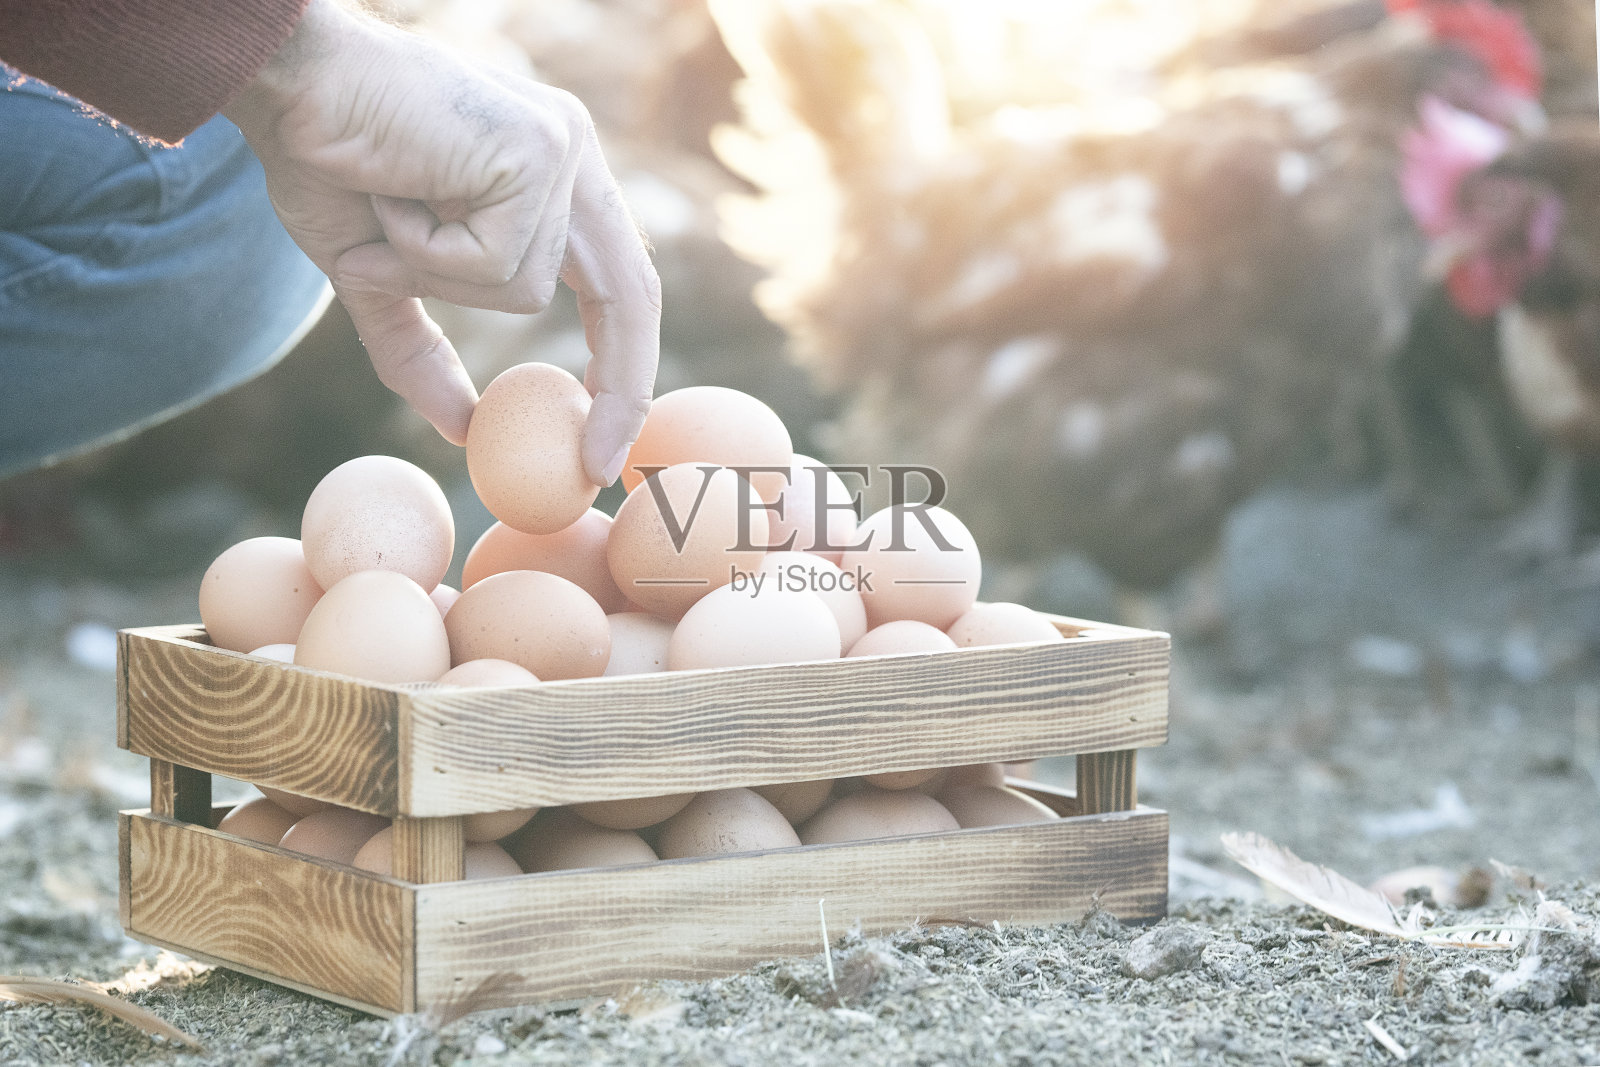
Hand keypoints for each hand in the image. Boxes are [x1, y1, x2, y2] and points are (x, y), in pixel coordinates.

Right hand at [224, 0, 658, 484]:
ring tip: (388, 213)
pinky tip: (397, 192)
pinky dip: (428, 249)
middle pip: (630, 297)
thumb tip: (461, 428)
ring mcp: (562, 151)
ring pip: (524, 290)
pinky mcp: (540, 150)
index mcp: (555, 181)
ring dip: (436, 274)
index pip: (618, 290)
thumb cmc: (327, 160)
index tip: (603, 448)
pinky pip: (494, 261)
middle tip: (597, 465)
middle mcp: (573, 159)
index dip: (622, 373)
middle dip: (621, 389)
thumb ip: (423, 349)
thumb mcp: (378, 278)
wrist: (286, 80)